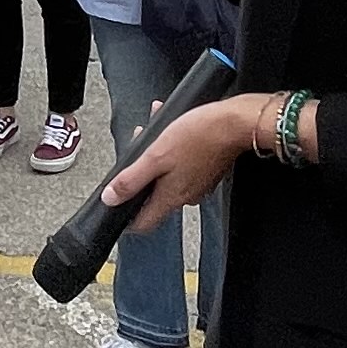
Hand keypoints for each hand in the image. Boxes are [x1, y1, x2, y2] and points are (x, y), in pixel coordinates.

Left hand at [100, 94, 268, 227]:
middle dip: (140, 172)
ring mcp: (198, 184)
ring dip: (157, 156)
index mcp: (171, 198)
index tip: (117, 203)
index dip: (126, 216)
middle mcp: (186, 197)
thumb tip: (110, 199)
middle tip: (138, 149)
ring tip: (155, 131)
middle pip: (153, 195)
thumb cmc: (199, 136)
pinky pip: (182, 165)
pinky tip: (172, 129)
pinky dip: (173, 150)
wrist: (236, 123)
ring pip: (167, 176)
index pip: (143, 224)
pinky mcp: (207, 171)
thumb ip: (131, 180)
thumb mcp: (155, 155)